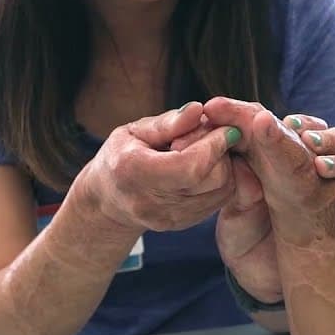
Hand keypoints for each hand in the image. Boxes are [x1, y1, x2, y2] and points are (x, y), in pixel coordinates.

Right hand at [71, 102, 238, 238]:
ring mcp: (169, 218)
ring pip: (222, 191)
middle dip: (221, 153)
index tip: (224, 126)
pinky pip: (219, 201)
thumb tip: (197, 110)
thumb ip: (167, 123)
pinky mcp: (183, 224)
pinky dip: (222, 181)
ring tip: (207, 151)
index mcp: (135, 172)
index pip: (190, 165)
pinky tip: (207, 167)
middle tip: (213, 137)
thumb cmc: (121, 156)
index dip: (214, 144)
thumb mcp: (134, 131)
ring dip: (225, 166)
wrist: (109, 200)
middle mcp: (152, 202)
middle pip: (212, 179)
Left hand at [202, 98, 334, 245]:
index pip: (288, 129)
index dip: (286, 123)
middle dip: (322, 135)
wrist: (259, 279)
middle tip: (308, 141)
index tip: (277, 121)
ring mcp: (325, 190)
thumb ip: (240, 191)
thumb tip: (241, 162)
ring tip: (321, 167)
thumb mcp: (233, 214)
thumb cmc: (243, 238)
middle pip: (327, 137)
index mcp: (277, 160)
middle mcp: (306, 169)